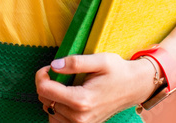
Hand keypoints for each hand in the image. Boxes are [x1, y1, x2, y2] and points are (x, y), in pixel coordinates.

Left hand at [35, 54, 155, 122]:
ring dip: (51, 97)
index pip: (44, 90)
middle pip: (45, 100)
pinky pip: (58, 121)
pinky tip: (65, 98)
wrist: (134, 87)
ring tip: (64, 86)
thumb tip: (54, 66)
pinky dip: (57, 109)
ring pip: (49, 111)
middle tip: (59, 73)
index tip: (49, 67)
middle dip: (47, 84)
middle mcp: (79, 117)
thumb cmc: (118, 71)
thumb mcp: (100, 60)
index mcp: (81, 100)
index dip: (41, 75)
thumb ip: (75, 62)